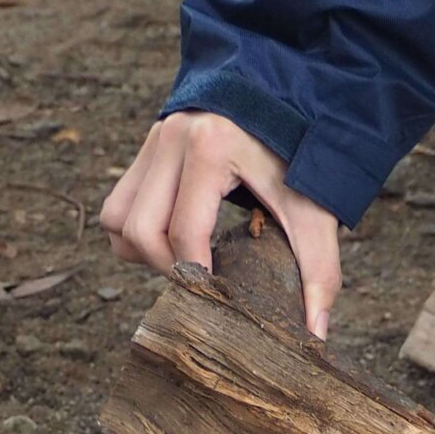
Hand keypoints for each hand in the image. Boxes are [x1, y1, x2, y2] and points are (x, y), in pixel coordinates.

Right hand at [99, 112, 342, 336]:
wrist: (287, 97)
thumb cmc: (301, 156)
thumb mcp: (315, 210)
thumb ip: (318, 270)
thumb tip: (315, 336)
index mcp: (211, 148)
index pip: (185, 232)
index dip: (196, 276)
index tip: (216, 299)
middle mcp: (173, 138)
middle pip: (140, 230)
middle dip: (166, 267)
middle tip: (201, 279)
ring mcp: (154, 139)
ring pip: (116, 219)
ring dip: (143, 252)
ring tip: (185, 259)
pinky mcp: (146, 145)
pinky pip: (117, 205)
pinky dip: (133, 230)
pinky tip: (172, 238)